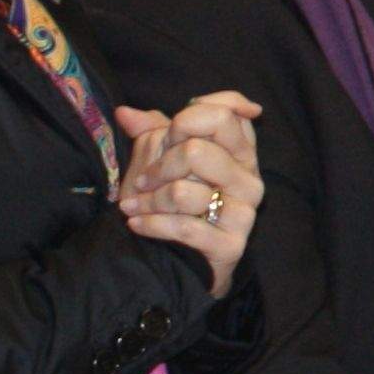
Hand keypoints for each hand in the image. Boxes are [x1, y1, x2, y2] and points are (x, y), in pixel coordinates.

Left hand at [116, 95, 261, 297]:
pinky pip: (183, 226)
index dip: (190, 117)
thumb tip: (125, 113)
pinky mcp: (231, 244)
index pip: (226, 112)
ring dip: (148, 199)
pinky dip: (150, 224)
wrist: (181, 261)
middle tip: (144, 180)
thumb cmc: (174, 204)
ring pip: (183, 190)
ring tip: (134, 206)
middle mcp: (249, 179)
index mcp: (240, 152)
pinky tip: (136, 224)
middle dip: (160, 164)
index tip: (172, 133)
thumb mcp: (163, 161)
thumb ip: (150, 132)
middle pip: (197, 149)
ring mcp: (244, 212)